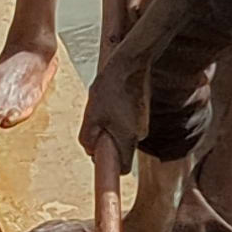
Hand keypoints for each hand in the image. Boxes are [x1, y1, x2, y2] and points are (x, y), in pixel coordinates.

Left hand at [80, 46, 149, 168]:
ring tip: (102, 107)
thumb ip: (88, 138)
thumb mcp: (91, 115)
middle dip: (107, 141)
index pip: (124, 168)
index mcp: (128, 139)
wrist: (131, 63)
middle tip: (95, 124)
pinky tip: (111, 100)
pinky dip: (117, 116)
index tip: (100, 160)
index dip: (110, 168)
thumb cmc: (112, 87)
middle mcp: (140, 133)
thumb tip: (90, 150)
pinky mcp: (143, 110)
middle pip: (121, 149)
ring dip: (111, 126)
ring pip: (123, 133)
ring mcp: (143, 121)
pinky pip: (127, 121)